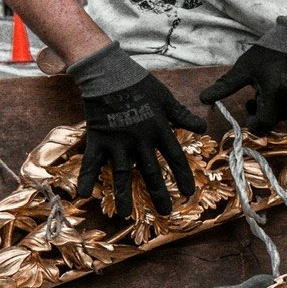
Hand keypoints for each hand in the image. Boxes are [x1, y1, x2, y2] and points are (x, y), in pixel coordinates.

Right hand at [69, 42, 200, 217]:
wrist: (108, 73)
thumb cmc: (139, 83)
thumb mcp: (166, 98)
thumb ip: (182, 116)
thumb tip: (202, 128)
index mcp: (159, 129)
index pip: (175, 157)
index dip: (183, 175)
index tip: (189, 192)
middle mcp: (140, 139)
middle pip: (151, 171)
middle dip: (159, 193)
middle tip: (165, 212)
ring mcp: (118, 141)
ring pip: (123, 173)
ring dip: (124, 195)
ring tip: (126, 214)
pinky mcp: (98, 138)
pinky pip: (92, 161)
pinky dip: (87, 177)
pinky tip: (84, 195)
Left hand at [201, 15, 286, 131]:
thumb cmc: (267, 52)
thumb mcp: (244, 68)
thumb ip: (225, 86)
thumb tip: (203, 99)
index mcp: (275, 91)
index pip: (265, 122)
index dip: (254, 124)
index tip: (248, 118)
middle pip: (275, 119)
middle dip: (263, 113)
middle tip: (254, 98)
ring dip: (275, 108)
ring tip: (268, 91)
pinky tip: (282, 88)